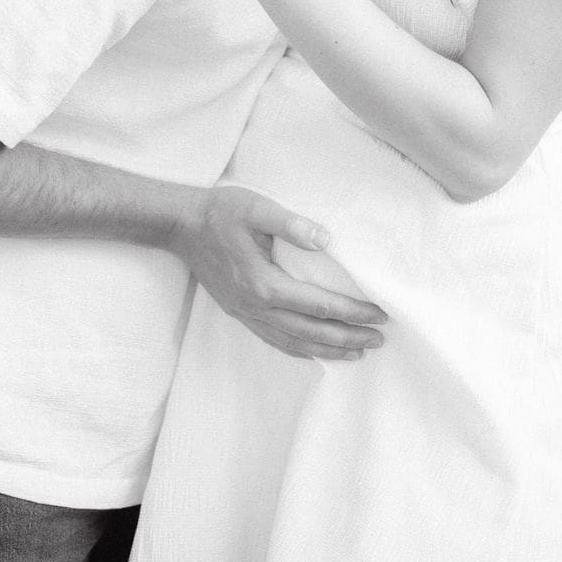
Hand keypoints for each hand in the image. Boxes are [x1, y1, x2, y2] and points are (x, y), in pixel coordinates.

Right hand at [171, 184, 387, 360]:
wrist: (182, 226)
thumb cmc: (221, 213)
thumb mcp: (257, 208)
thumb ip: (292, 224)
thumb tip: (326, 240)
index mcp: (264, 283)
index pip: (319, 305)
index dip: (352, 312)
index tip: (379, 314)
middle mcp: (256, 306)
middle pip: (310, 333)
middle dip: (347, 338)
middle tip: (379, 340)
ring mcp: (246, 313)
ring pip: (293, 343)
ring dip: (327, 350)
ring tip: (357, 353)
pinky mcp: (240, 313)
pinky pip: (275, 339)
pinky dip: (300, 349)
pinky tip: (315, 350)